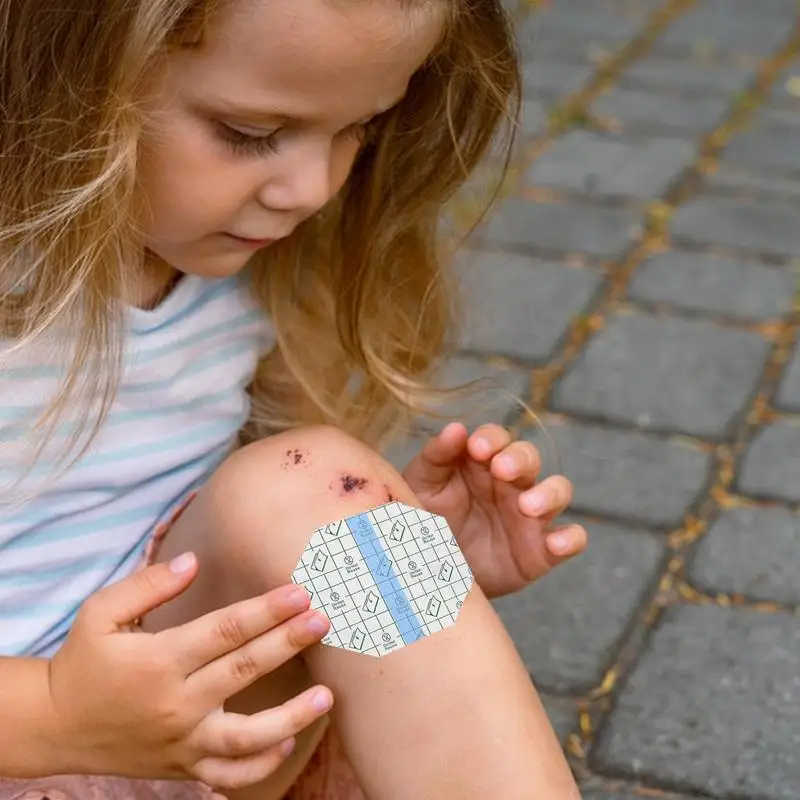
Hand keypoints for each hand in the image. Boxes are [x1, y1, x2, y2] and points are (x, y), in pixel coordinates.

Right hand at [47, 554, 332, 790]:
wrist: (53, 727)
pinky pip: (228, 776)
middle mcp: (175, 703)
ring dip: (291, 717)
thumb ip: (148, 585)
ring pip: (245, 737)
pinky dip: (260, 766)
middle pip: (243, 670)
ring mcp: (181, 741)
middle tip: (323, 620)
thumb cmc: (82, 662)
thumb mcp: (100, 613)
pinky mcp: (182, 766)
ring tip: (327, 695)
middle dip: (287, 643)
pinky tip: (288, 743)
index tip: (298, 593)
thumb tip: (193, 562)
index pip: (224, 631)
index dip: (265, 611)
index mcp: (158, 661)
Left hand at [403, 423, 586, 598]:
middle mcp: (510, 484)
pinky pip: (570, 538)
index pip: (496, 438)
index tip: (476, 447)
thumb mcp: (422, 487)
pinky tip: (555, 544)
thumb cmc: (428, 521)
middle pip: (529, 457)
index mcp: (481, 462)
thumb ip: (436, 457)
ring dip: (549, 494)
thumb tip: (455, 428)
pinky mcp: (541, 550)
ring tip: (528, 506)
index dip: (491, 438)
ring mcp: (530, 516)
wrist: (430, 576)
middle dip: (519, 459)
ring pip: (558, 491)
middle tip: (501, 469)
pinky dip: (570, 538)